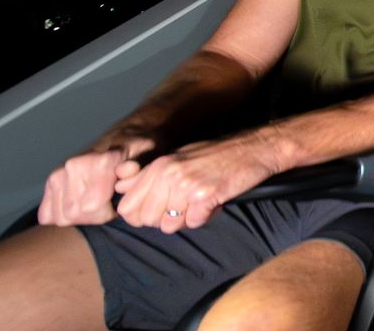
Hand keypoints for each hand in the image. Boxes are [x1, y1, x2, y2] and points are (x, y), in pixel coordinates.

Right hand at [37, 134, 156, 225]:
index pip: (90, 206)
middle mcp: (72, 166)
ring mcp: (57, 174)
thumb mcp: (148, 154)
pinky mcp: (50, 183)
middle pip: (74, 214)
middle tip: (108, 206)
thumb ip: (140, 164)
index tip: (118, 204)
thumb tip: (127, 170)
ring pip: (60, 217)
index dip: (107, 213)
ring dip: (79, 218)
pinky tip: (80, 205)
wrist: (123, 138)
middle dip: (95, 217)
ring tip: (96, 204)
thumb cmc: (138, 151)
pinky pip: (47, 215)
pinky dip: (62, 216)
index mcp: (97, 161)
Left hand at [111, 130, 281, 231]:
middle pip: (147, 220)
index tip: (157, 213)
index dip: (140, 217)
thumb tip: (120, 187)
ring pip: (169, 225)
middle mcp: (168, 174)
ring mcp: (187, 185)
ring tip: (199, 203)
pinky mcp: (207, 195)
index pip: (127, 208)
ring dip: (185, 220)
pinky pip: (194, 222)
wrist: (253, 148)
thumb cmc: (215, 155)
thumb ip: (147, 175)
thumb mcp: (177, 158)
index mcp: (158, 166)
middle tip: (183, 208)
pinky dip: (205, 217)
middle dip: (164, 220)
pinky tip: (213, 202)